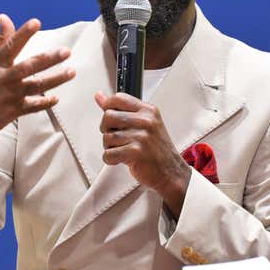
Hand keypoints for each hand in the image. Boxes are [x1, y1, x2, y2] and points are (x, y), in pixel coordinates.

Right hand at [0, 14, 75, 149]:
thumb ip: (0, 41)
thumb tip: (5, 17)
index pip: (10, 45)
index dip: (23, 34)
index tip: (36, 22)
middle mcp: (2, 79)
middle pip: (28, 66)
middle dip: (49, 58)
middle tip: (66, 51)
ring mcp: (9, 96)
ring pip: (36, 86)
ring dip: (55, 79)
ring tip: (72, 72)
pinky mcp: (14, 111)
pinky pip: (34, 107)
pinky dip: (46, 103)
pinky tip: (56, 98)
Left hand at [95, 91, 190, 216]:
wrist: (171, 172)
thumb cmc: (157, 150)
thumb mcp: (144, 124)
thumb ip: (121, 109)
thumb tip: (99, 96)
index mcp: (148, 111)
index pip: (118, 98)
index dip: (107, 107)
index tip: (110, 118)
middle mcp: (145, 121)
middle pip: (108, 116)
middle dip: (107, 130)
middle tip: (117, 138)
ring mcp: (141, 136)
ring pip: (107, 137)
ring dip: (110, 147)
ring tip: (123, 150)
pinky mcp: (135, 152)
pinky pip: (108, 154)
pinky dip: (111, 159)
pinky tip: (121, 159)